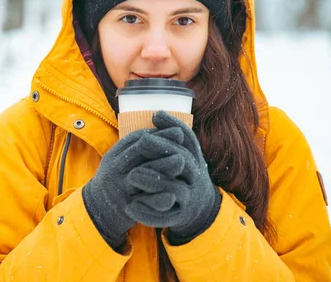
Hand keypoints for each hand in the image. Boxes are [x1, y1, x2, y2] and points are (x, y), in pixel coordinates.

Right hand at [83, 127, 178, 248]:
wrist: (98, 210)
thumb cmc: (117, 182)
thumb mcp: (120, 163)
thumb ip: (136, 150)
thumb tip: (163, 131)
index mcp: (113, 156)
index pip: (136, 139)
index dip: (159, 134)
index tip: (179, 131)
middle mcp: (113, 169)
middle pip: (139, 152)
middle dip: (163, 145)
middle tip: (183, 139)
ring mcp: (118, 188)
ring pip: (141, 174)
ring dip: (162, 166)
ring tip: (182, 162)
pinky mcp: (123, 207)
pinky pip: (142, 201)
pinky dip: (158, 199)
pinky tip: (172, 196)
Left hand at [125, 111, 220, 241]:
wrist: (200, 210)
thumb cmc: (183, 176)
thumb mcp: (184, 156)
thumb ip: (171, 138)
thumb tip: (156, 113)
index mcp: (196, 160)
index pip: (188, 140)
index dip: (173, 127)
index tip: (155, 116)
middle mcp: (196, 177)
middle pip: (182, 161)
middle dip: (162, 150)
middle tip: (141, 141)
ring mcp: (190, 198)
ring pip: (174, 189)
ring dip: (153, 181)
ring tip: (131, 176)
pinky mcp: (180, 216)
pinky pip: (165, 215)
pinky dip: (148, 212)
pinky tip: (131, 207)